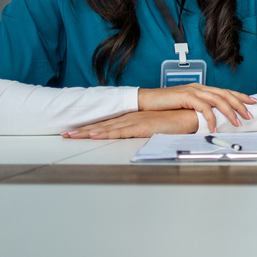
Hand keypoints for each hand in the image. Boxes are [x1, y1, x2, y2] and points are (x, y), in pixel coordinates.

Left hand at [63, 109, 198, 138]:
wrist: (191, 116)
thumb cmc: (176, 123)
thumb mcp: (156, 130)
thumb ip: (144, 133)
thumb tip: (136, 140)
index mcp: (133, 119)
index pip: (108, 124)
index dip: (91, 128)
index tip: (76, 131)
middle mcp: (131, 118)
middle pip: (102, 125)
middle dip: (83, 130)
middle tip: (65, 134)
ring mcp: (135, 122)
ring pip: (107, 128)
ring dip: (88, 131)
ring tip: (71, 135)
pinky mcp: (142, 127)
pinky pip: (120, 131)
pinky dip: (106, 132)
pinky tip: (94, 135)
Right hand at [137, 84, 255, 131]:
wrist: (146, 100)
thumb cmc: (164, 105)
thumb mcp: (185, 106)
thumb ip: (198, 109)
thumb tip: (211, 118)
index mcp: (200, 88)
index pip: (224, 91)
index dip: (240, 96)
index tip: (252, 102)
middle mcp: (199, 87)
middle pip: (225, 94)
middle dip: (240, 105)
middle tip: (250, 115)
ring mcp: (193, 91)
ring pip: (218, 100)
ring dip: (229, 112)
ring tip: (237, 123)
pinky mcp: (186, 96)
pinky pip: (204, 108)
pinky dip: (211, 118)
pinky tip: (214, 127)